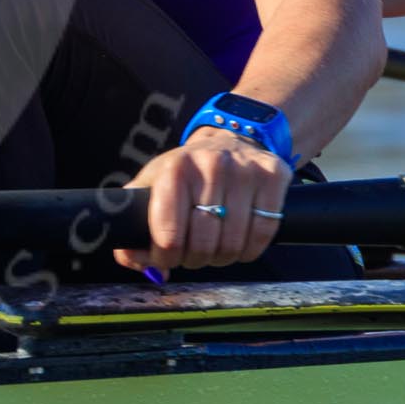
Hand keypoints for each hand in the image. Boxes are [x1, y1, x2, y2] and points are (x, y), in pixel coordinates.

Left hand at [113, 128, 292, 276]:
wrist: (227, 141)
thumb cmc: (185, 172)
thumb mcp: (150, 186)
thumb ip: (131, 222)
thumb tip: (139, 262)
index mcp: (175, 170)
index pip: (168, 235)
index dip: (166, 257)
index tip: (167, 258)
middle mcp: (211, 166)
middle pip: (203, 245)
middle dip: (194, 260)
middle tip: (192, 255)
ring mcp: (245, 170)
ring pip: (234, 244)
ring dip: (222, 258)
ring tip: (214, 249)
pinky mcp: (273, 176)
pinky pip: (263, 234)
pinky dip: (249, 251)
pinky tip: (239, 243)